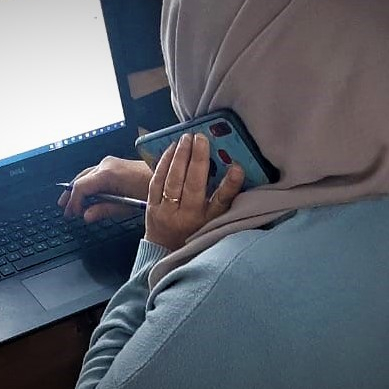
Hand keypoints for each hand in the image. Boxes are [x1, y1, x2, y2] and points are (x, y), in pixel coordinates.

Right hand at [58, 156, 152, 221]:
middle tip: (65, 209)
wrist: (168, 174)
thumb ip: (105, 210)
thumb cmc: (152, 189)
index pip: (80, 188)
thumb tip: (87, 216)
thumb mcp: (128, 206)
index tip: (72, 214)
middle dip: (70, 196)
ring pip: (85, 176)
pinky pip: (94, 174)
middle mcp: (106, 165)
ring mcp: (109, 163)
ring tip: (71, 202)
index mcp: (108, 174)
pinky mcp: (114, 165)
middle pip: (79, 180)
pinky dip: (87, 184)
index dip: (73, 202)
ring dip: (77, 190)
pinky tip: (87, 194)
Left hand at [144, 133, 243, 250]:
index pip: (220, 201)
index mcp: (206, 221)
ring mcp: (166, 212)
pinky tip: (171, 149)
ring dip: (180, 157)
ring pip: (173, 181)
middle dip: (198, 159)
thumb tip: (236, 169)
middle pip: (193, 185)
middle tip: (201, 137)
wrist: (164, 251)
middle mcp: (186, 217)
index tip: (237, 167)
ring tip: (186, 138)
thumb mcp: (213, 220)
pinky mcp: (151, 206)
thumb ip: (224, 197)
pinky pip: (156, 182)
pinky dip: (164, 163)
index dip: (229, 185)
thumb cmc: (194, 232)